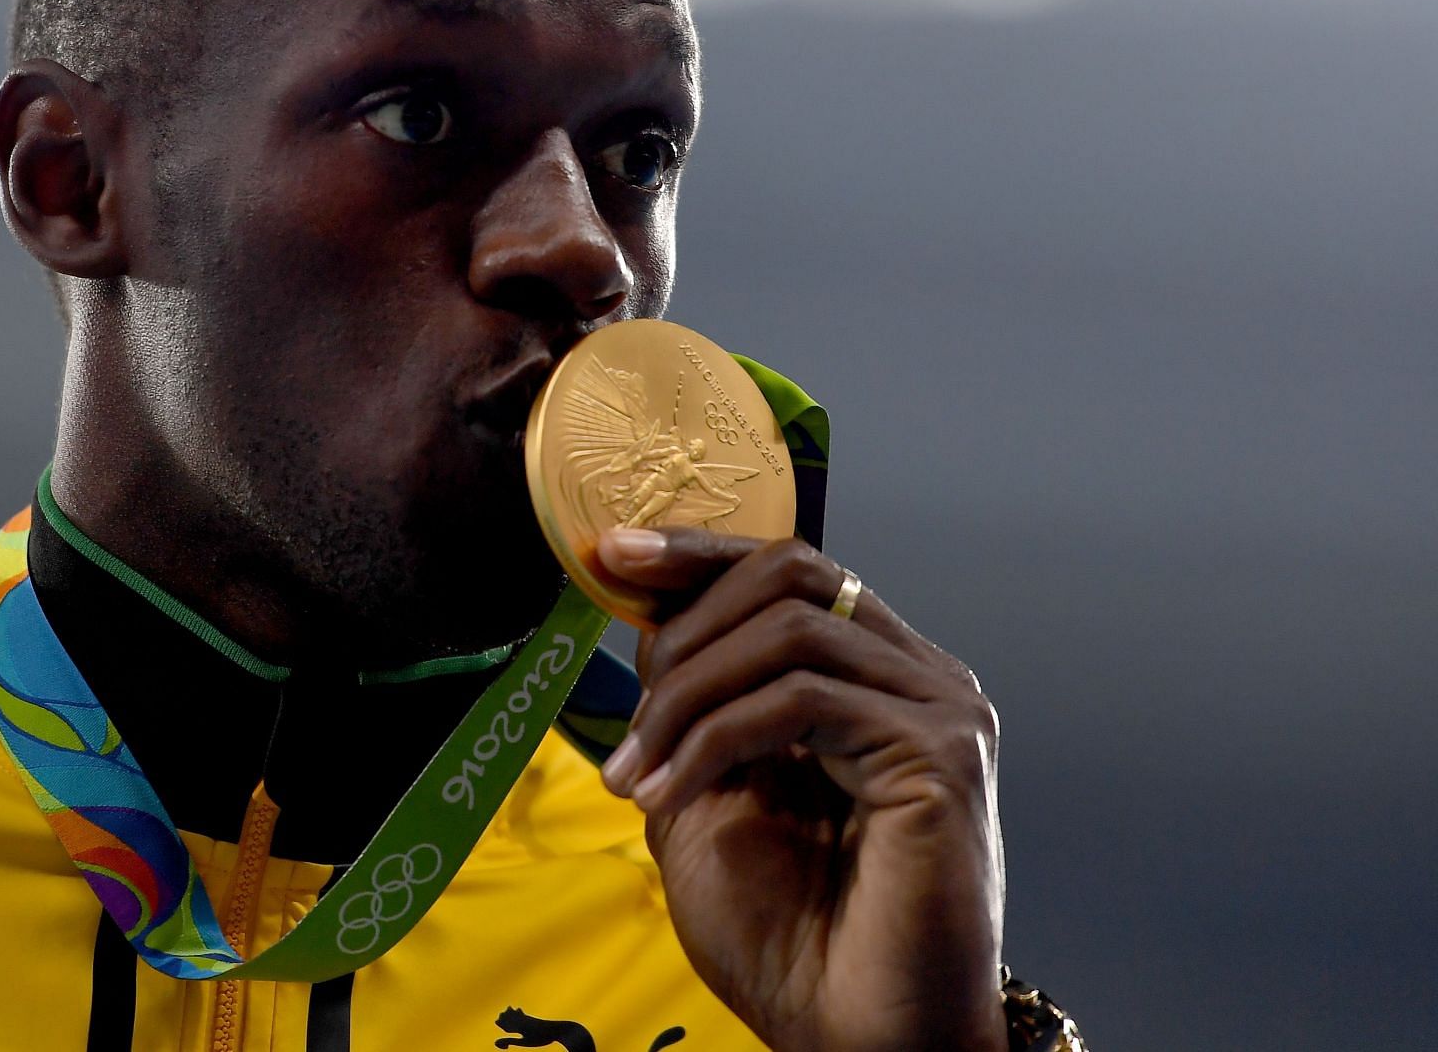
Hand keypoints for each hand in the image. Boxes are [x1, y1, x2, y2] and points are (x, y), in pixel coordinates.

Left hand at [595, 527, 1007, 1051]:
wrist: (854, 1040)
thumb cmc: (791, 941)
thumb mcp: (707, 798)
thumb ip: (689, 709)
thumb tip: (645, 618)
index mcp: (873, 680)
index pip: (788, 573)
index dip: (700, 552)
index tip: (614, 554)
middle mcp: (919, 677)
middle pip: (791, 574)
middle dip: (686, 625)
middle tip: (630, 717)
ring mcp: (938, 708)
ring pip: (788, 631)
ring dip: (688, 695)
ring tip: (640, 773)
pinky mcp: (940, 750)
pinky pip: (801, 698)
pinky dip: (717, 737)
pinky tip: (672, 792)